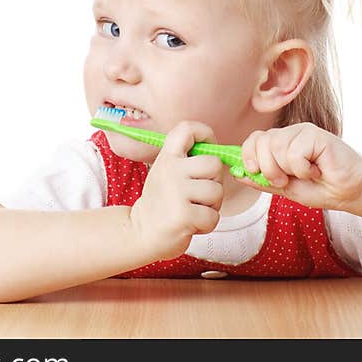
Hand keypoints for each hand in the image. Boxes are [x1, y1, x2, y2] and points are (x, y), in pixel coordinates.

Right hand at [129, 121, 224, 260]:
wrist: (140, 233)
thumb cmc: (162, 202)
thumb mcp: (167, 172)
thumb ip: (188, 160)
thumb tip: (221, 152)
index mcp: (167, 156)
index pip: (187, 129)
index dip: (205, 134)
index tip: (207, 150)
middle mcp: (170, 169)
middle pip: (215, 164)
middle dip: (214, 182)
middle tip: (198, 195)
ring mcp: (176, 192)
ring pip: (217, 192)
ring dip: (211, 206)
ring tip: (193, 210)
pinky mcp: (183, 216)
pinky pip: (213, 216)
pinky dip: (206, 224)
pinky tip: (191, 224)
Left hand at [237, 122, 361, 210]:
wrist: (352, 192)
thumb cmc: (322, 189)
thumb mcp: (285, 189)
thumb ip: (262, 180)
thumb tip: (236, 173)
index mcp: (280, 144)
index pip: (253, 139)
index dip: (248, 155)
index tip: (255, 171)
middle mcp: (290, 134)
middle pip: (261, 142)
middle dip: (269, 169)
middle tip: (287, 179)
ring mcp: (303, 132)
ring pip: (276, 147)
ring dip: (289, 170)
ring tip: (307, 174)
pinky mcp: (316, 134)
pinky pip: (294, 152)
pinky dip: (303, 168)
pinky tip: (318, 169)